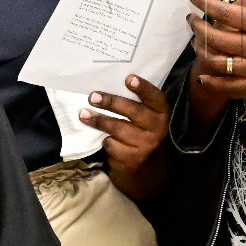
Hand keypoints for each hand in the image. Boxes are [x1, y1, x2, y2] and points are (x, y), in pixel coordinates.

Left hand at [82, 76, 168, 196]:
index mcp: (161, 113)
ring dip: (98, 120)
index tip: (128, 78)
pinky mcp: (131, 159)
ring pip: (118, 129)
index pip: (155, 98)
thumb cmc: (142, 131)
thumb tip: (108, 82)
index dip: (143, 88)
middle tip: (93, 96)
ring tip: (83, 113)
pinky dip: (104, 140)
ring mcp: (145, 145)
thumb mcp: (146, 117)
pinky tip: (100, 137)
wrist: (146, 166)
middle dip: (111, 102)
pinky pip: (112, 145)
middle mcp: (157, 129)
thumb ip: (136, 102)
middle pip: (133, 112)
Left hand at [187, 0, 245, 102]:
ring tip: (195, 41)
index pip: (227, 13)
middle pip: (216, 37)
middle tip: (191, 18)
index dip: (206, 4)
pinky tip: (204, 74)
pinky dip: (214, 81)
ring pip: (219, 62)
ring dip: (202, 50)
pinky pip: (230, 87)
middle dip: (198, 26)